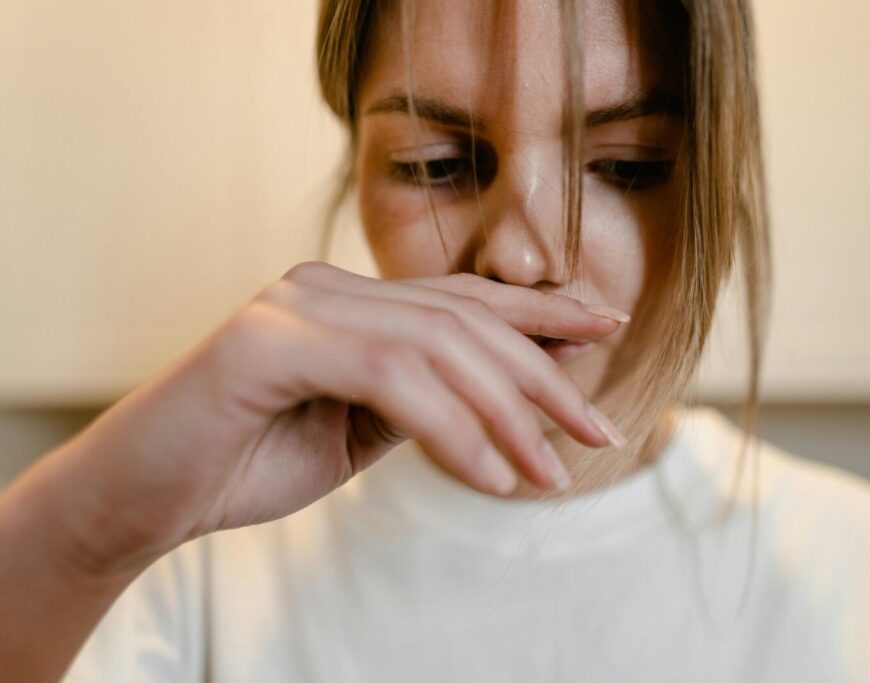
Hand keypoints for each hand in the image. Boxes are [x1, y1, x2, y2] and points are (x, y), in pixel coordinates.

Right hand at [57, 261, 627, 570]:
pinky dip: (454, 431)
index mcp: (349, 301)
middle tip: (601, 431)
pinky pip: (392, 379)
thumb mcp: (359, 431)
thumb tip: (514, 398)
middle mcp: (325, 286)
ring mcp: (295, 306)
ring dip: (508, 416)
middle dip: (544, 376)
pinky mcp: (269, 342)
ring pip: (439, 346)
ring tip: (549, 475)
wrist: (141, 498)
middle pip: (465, 320)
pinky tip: (489, 476)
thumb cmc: (248, 463)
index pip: (463, 299)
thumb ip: (425, 401)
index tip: (606, 327)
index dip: (541, 311)